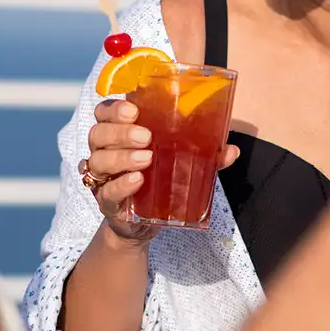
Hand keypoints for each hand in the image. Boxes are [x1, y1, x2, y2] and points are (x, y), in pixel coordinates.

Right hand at [85, 99, 239, 242]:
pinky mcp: (106, 202)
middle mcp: (105, 152)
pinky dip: (120, 185)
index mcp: (120, 133)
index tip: (133, 110)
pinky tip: (137, 180)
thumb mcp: (182, 162)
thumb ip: (205, 155)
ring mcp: (103, 178)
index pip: (104, 112)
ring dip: (121, 157)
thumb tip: (231, 150)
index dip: (114, 109)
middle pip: (98, 133)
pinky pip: (106, 191)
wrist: (144, 222)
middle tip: (146, 136)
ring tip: (146, 158)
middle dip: (121, 132)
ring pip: (98, 160)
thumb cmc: (160, 179)